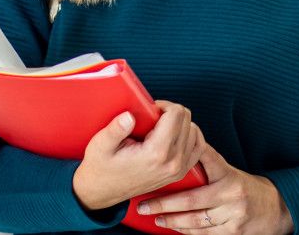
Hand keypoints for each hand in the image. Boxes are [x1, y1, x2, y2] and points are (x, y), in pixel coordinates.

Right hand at [72, 101, 205, 211]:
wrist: (102, 192)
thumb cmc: (101, 167)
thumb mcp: (100, 145)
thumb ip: (115, 129)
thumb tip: (129, 116)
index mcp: (156, 153)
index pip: (177, 114)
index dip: (164, 105)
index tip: (150, 110)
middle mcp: (173, 162)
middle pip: (187, 119)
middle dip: (171, 112)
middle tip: (153, 117)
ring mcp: (179, 169)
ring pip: (194, 131)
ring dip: (180, 124)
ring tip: (160, 127)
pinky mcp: (180, 173)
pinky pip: (198, 147)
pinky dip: (190, 136)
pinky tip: (174, 134)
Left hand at [136, 143, 292, 234]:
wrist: (274, 208)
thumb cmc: (243, 188)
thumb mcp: (230, 172)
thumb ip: (209, 166)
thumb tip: (179, 154)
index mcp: (229, 173)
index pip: (205, 160)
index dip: (185, 157)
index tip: (163, 159)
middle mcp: (232, 193)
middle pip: (192, 200)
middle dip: (164, 204)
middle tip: (144, 205)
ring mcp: (233, 214)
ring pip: (195, 220)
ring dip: (171, 220)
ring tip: (155, 218)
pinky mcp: (233, 232)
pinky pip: (203, 233)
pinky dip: (186, 231)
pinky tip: (173, 227)